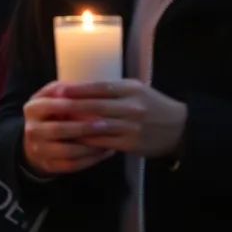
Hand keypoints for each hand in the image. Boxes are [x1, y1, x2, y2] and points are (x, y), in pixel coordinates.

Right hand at [22, 81, 114, 175]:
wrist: (35, 141)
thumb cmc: (50, 113)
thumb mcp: (49, 97)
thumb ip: (60, 89)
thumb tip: (77, 86)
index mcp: (31, 109)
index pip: (51, 105)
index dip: (73, 105)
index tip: (96, 104)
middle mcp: (31, 130)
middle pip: (58, 130)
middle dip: (83, 128)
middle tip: (105, 125)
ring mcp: (39, 149)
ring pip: (67, 151)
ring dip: (90, 147)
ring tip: (109, 141)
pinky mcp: (49, 165)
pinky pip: (72, 165)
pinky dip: (91, 159)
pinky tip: (104, 152)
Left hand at [56, 79, 187, 158]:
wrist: (179, 128)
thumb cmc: (152, 104)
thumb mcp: (135, 90)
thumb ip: (111, 89)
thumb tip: (80, 88)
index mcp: (131, 90)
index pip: (100, 88)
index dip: (78, 89)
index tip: (60, 89)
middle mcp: (131, 107)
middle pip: (96, 106)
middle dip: (72, 106)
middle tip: (53, 106)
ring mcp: (132, 127)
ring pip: (98, 126)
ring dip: (76, 125)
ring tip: (58, 123)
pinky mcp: (131, 143)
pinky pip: (104, 142)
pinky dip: (88, 140)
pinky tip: (75, 138)